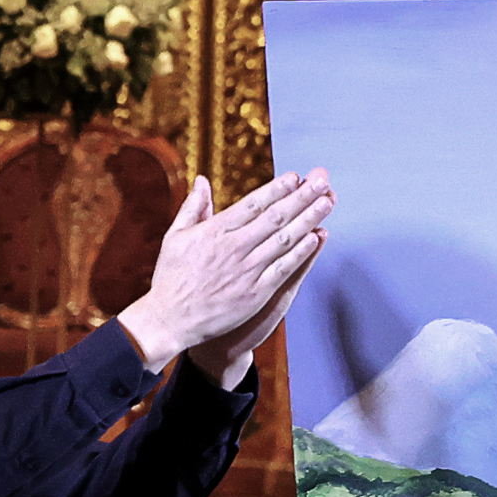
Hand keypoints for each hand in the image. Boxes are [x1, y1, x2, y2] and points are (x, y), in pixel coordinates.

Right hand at [116, 168, 331, 376]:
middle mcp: (234, 248)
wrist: (170, 320)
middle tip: (322, 181)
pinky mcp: (255, 293)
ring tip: (326, 203)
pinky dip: (301, 252)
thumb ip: (193, 207)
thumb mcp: (175, 237)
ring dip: (308, 219)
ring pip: (284, 239)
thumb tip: (202, 180)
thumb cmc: (171, 278)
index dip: (277, 189)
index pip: (253, 204)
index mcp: (214, 231)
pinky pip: (284, 268)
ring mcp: (247, 270)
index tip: (294, 176)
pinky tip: (316, 238)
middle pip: (275, 217)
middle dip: (301, 197)